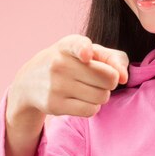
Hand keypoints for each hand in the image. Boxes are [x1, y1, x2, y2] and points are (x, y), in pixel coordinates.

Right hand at [7, 34, 129, 120]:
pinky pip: (91, 110)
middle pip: (108, 78)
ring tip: (88, 89)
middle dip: (109, 81)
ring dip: (102, 95)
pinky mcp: (55, 105)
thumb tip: (124, 78)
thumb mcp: (88, 52)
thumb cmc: (71, 63)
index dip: (85, 50)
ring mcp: (56, 86)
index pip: (78, 45)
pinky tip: (82, 100)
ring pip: (102, 96)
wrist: (30, 81)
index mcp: (68, 45)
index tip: (86, 54)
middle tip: (98, 79)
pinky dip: (93, 107)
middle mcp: (60, 63)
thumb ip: (113, 58)